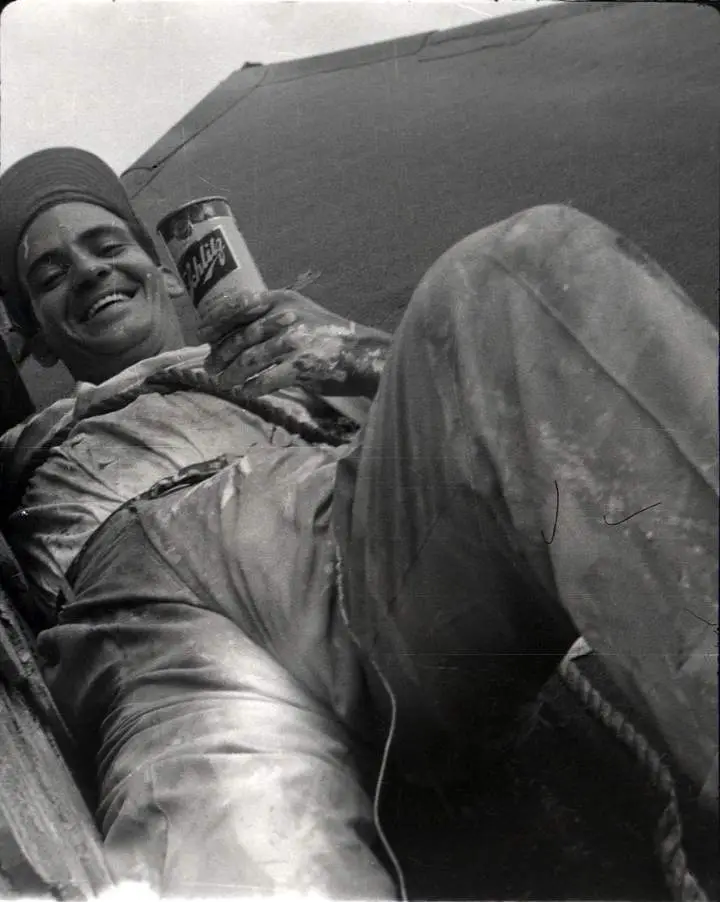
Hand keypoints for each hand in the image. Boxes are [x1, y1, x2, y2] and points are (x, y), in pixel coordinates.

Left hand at [198, 289, 390, 398]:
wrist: (361, 353)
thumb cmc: (326, 335)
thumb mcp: (298, 311)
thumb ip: (269, 316)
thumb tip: (230, 333)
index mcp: (281, 299)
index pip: (238, 305)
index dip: (215, 321)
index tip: (201, 335)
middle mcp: (285, 317)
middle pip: (241, 337)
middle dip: (221, 355)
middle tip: (210, 368)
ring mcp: (294, 341)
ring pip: (250, 360)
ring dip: (232, 375)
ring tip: (225, 383)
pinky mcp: (301, 365)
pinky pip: (267, 379)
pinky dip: (253, 388)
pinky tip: (247, 392)